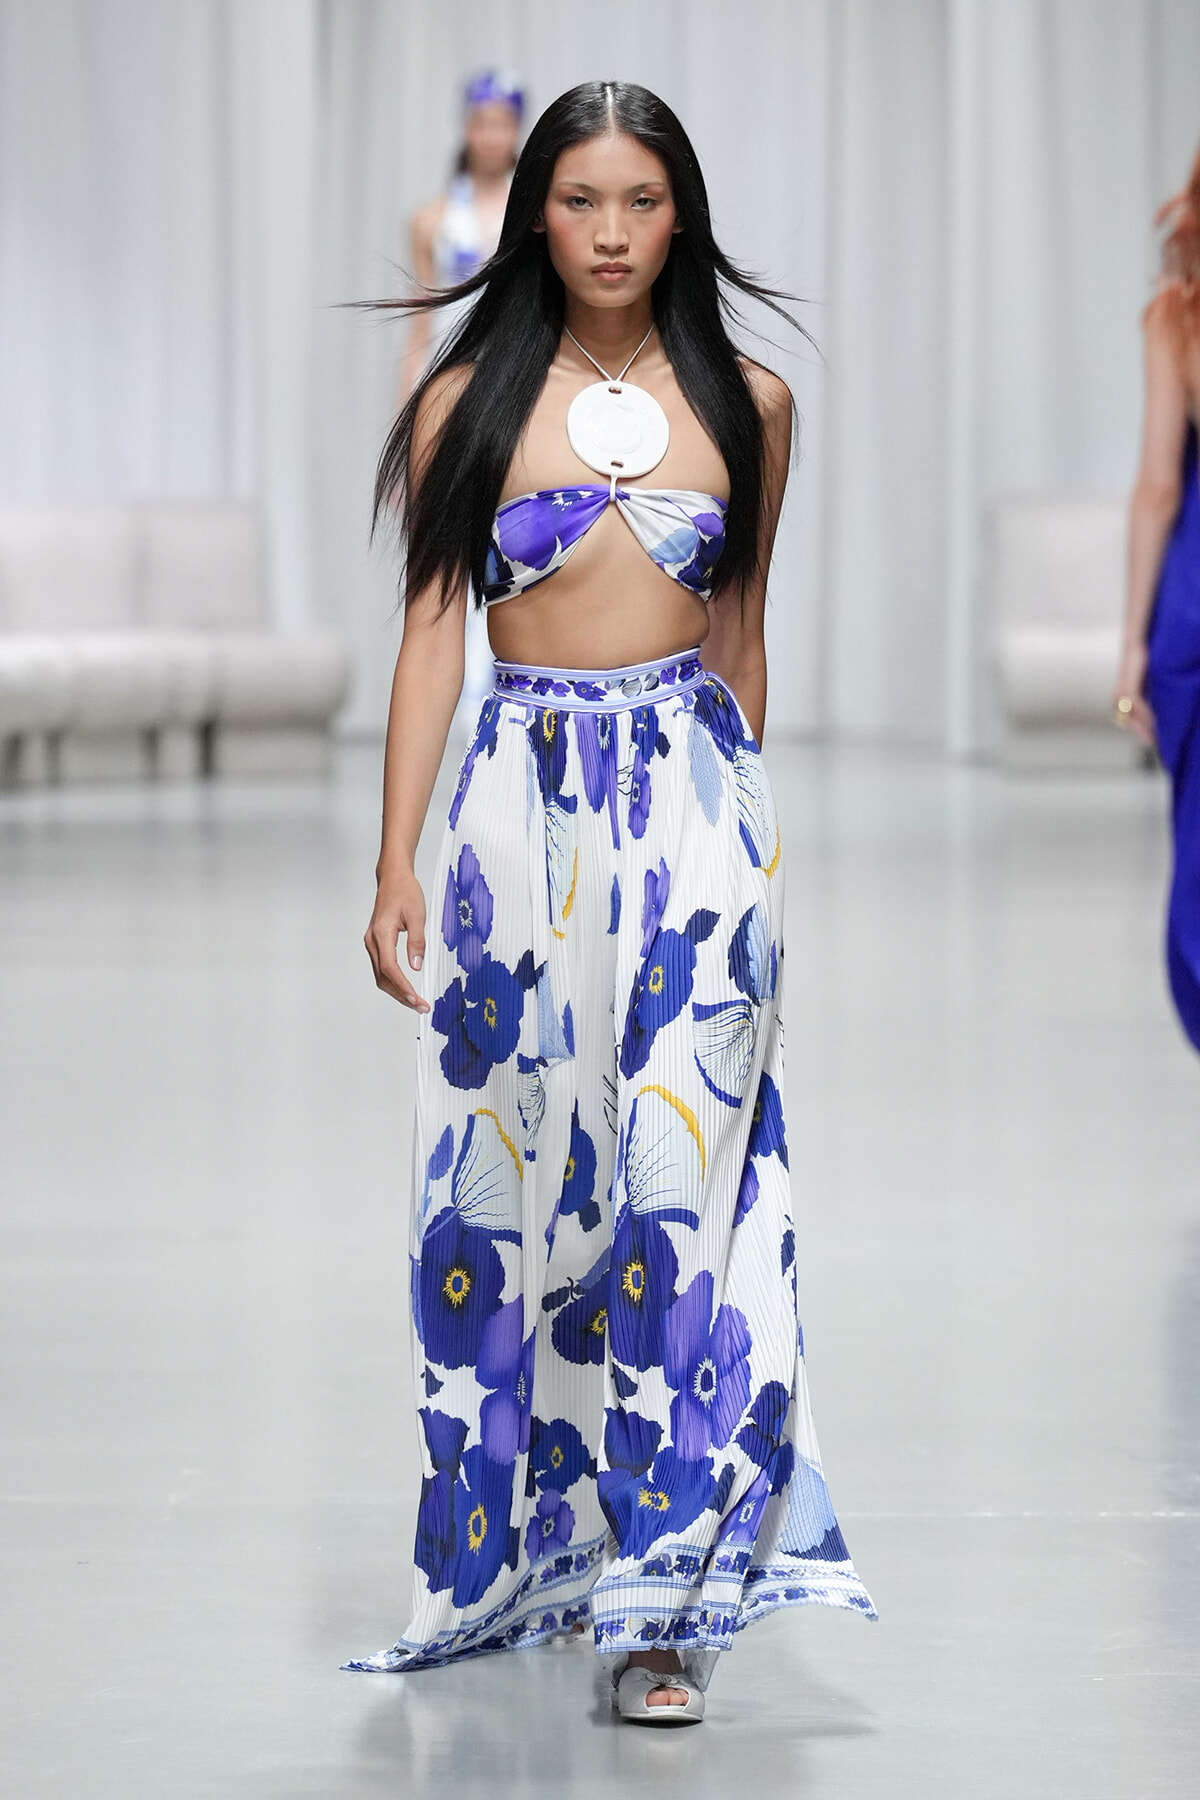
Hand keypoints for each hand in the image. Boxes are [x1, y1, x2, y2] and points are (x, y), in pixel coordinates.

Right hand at [364, 867, 429, 1011]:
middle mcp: (372, 941)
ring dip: (397, 991)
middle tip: (421, 1006)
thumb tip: (416, 967)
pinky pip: (382, 968)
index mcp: (381, 934)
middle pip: (383, 977)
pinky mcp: (376, 943)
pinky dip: (394, 981)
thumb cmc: (405, 892)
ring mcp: (372, 943)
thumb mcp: (417, 915)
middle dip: (401, 995)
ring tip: (416, 1002)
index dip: (403, 987)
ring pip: (381, 975)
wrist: (393, 878)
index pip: (390, 968)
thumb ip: (417, 942)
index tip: (416, 999)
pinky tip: (406, 988)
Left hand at [1112, 642, 1156, 748]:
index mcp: (1120, 699)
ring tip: (1155, 737)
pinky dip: (1145, 714)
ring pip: (1131, 717)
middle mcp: (1118, 698)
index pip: (1129, 721)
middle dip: (1142, 733)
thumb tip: (1156, 711)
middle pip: (1129, 722)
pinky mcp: (1128, 686)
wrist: (1134, 646)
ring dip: (1143, 727)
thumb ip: (1147, 696)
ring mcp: (1122, 693)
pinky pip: (1136, 705)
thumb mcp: (1143, 683)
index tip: (1152, 741)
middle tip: (1154, 744)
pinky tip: (1154, 721)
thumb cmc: (1140, 663)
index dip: (1140, 731)